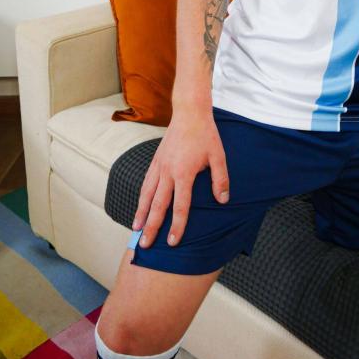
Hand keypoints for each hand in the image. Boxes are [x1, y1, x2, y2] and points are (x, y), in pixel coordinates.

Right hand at [131, 111, 229, 248]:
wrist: (189, 112)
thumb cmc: (205, 134)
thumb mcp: (218, 156)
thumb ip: (220, 179)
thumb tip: (222, 200)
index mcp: (184, 173)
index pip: (180, 206)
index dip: (177, 225)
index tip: (173, 242)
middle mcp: (168, 172)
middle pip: (158, 205)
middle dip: (152, 226)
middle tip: (145, 245)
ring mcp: (159, 166)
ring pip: (147, 195)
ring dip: (141, 213)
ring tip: (136, 229)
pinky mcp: (156, 160)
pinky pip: (146, 182)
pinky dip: (142, 197)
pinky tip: (140, 206)